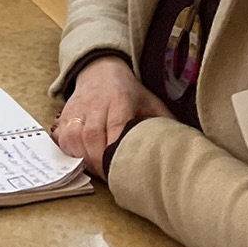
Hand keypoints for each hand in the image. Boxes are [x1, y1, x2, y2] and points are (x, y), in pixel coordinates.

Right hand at [53, 57, 171, 179]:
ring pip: (73, 137)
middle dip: (99, 161)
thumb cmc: (128, 92)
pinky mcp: (65, 113)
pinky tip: (80, 159)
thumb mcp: (150, 102)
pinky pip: (62, 136)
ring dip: (83, 158)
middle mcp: (96, 103)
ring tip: (96, 171)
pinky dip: (69, 151)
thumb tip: (185, 147)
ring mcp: (78, 108)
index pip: (115, 127)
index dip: (116, 151)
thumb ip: (164, 123)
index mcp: (120, 100)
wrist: (100, 69)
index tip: (122, 169)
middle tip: (110, 178)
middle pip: (92, 136)